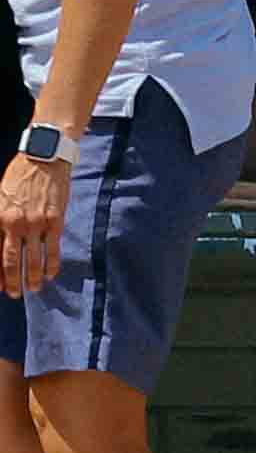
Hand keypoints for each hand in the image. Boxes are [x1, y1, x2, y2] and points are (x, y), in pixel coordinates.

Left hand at [0, 154, 56, 303]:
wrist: (43, 158)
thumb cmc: (19, 176)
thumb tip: (1, 241)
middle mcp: (14, 224)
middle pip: (11, 261)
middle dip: (12, 281)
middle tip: (14, 294)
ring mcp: (35, 223)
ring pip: (32, 258)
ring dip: (32, 277)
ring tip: (34, 288)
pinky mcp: (54, 220)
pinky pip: (53, 248)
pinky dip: (52, 263)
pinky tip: (51, 274)